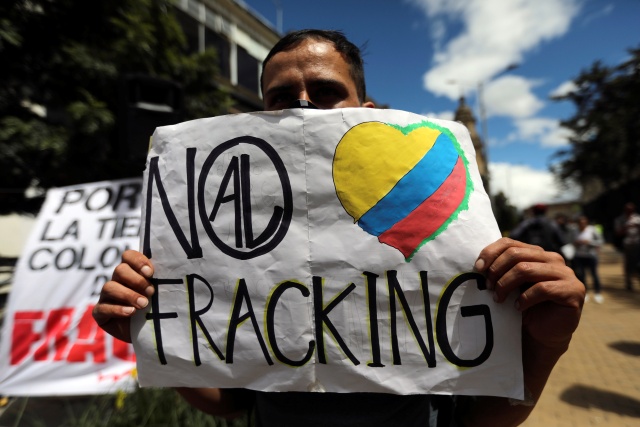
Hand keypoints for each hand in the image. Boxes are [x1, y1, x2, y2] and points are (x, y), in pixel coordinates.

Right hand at [92, 250, 154, 342]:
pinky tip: (131, 312)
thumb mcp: (162, 293)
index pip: (128, 256)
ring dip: (128, 295)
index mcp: (132, 271)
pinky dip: (118, 309)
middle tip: (151, 292)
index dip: (138, 261)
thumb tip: (170, 270)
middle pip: (119, 270)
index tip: (150, 273)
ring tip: (143, 304)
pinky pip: (103, 308)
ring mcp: (106, 296)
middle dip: (136, 280)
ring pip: (110, 287)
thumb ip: (162, 280)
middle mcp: (117, 281)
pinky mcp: (100, 312)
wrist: (151, 333)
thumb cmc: (158, 308)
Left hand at [474, 237, 583, 351]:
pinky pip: (543, 289)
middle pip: (516, 255)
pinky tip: (518, 307)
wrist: (542, 333)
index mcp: (537, 253)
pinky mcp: (573, 290)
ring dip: (506, 284)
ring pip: (526, 269)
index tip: (477, 268)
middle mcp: (553, 259)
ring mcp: (566, 273)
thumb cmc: (523, 306)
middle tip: (488, 287)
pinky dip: (525, 298)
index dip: (490, 253)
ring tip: (498, 299)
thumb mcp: (510, 284)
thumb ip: (502, 268)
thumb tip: (479, 264)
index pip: (510, 243)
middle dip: (497, 270)